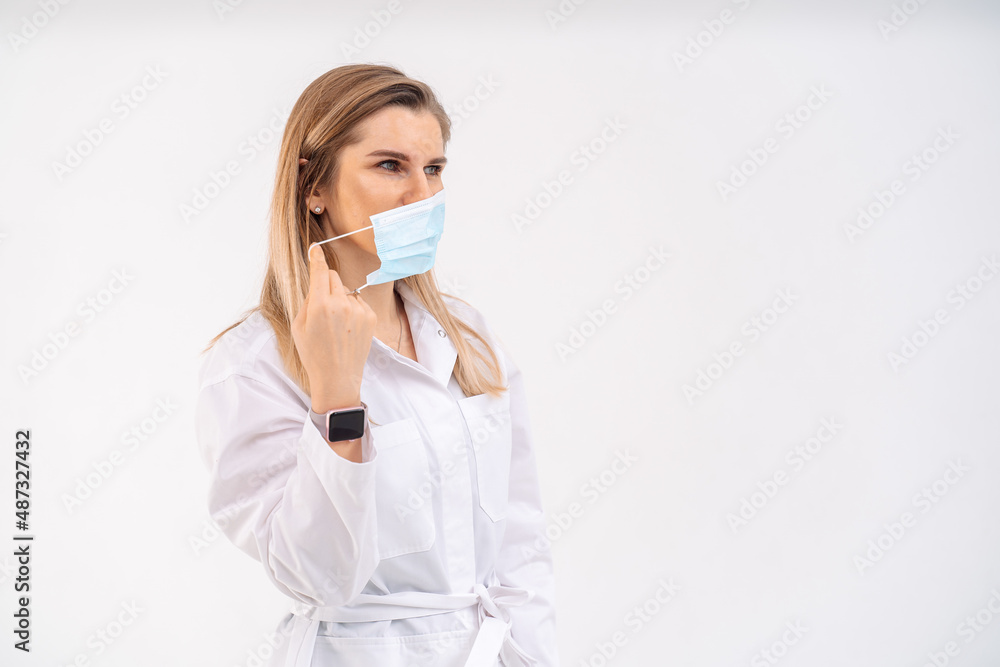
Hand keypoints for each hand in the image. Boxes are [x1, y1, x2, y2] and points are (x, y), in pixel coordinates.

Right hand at [291, 244, 376, 412]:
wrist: (338, 378)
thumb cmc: (314, 354)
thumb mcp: (299, 326)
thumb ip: (308, 300)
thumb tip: (317, 283)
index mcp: (320, 306)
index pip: (319, 271)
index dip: (317, 257)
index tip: (316, 248)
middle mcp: (341, 304)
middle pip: (333, 277)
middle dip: (325, 284)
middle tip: (321, 305)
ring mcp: (359, 310)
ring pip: (346, 290)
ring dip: (340, 299)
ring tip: (336, 324)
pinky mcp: (370, 317)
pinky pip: (358, 301)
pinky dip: (352, 309)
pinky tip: (347, 328)